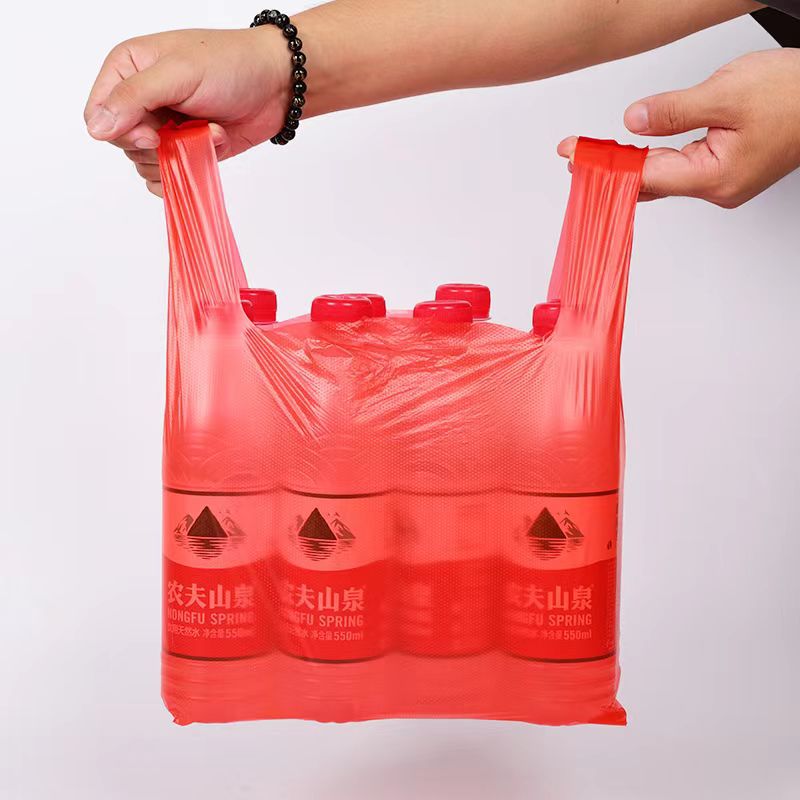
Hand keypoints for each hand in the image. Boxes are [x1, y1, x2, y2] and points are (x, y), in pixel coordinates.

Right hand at [84, 28, 290, 195]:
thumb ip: (133, 98)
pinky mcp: (185, 148)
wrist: (276, 84)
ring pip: (145, 163)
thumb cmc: (230, 65)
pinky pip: (167, 176)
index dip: (122, 132)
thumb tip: (96, 129)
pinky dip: (187, 171)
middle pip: (122, 143)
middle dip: (154, 146)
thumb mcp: (177, 73)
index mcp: (127, 68)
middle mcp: (141, 98)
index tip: (153, 135)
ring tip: (206, 131)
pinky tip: (209, 149)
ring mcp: (164, 125)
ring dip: (177, 156)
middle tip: (183, 130)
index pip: (98, 113)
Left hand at [558, 49, 799, 206]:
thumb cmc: (794, 95)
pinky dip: (654, 161)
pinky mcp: (726, 170)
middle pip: (650, 183)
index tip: (575, 156)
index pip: (644, 177)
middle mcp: (716, 189)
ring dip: (631, 165)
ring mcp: (721, 182)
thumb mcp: (727, 93)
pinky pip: (679, 169)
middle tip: (576, 155)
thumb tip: (634, 121)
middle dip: (610, 170)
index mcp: (713, 177)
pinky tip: (634, 155)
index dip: (605, 166)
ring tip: (595, 155)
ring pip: (664, 177)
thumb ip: (674, 110)